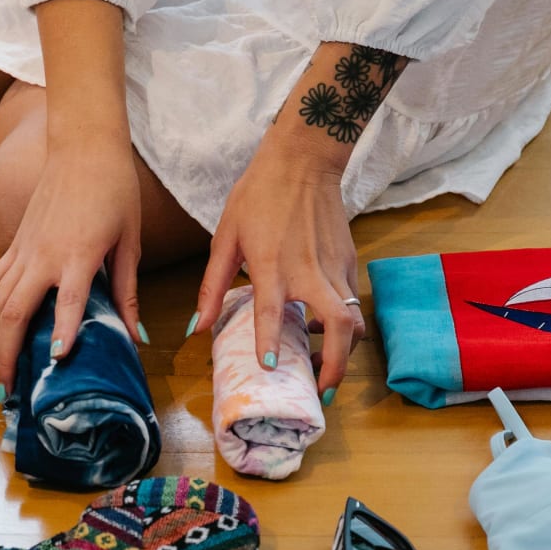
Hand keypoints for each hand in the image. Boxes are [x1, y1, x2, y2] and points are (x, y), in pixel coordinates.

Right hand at [0, 139, 143, 394]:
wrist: (84, 145)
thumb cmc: (115, 191)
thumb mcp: (130, 242)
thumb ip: (127, 291)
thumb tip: (134, 336)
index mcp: (78, 254)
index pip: (68, 302)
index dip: (61, 332)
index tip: (55, 361)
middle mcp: (43, 255)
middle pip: (14, 310)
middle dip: (7, 353)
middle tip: (9, 388)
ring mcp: (23, 249)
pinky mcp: (14, 243)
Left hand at [191, 138, 361, 400]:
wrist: (304, 160)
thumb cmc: (259, 194)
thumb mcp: (226, 237)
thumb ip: (213, 285)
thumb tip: (196, 327)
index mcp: (274, 266)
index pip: (273, 312)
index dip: (271, 342)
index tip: (269, 368)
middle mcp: (310, 273)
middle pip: (341, 328)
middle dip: (335, 365)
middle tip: (322, 390)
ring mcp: (336, 269)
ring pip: (354, 321)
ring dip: (344, 351)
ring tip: (322, 366)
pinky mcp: (350, 262)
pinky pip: (351, 302)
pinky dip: (342, 324)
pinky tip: (320, 328)